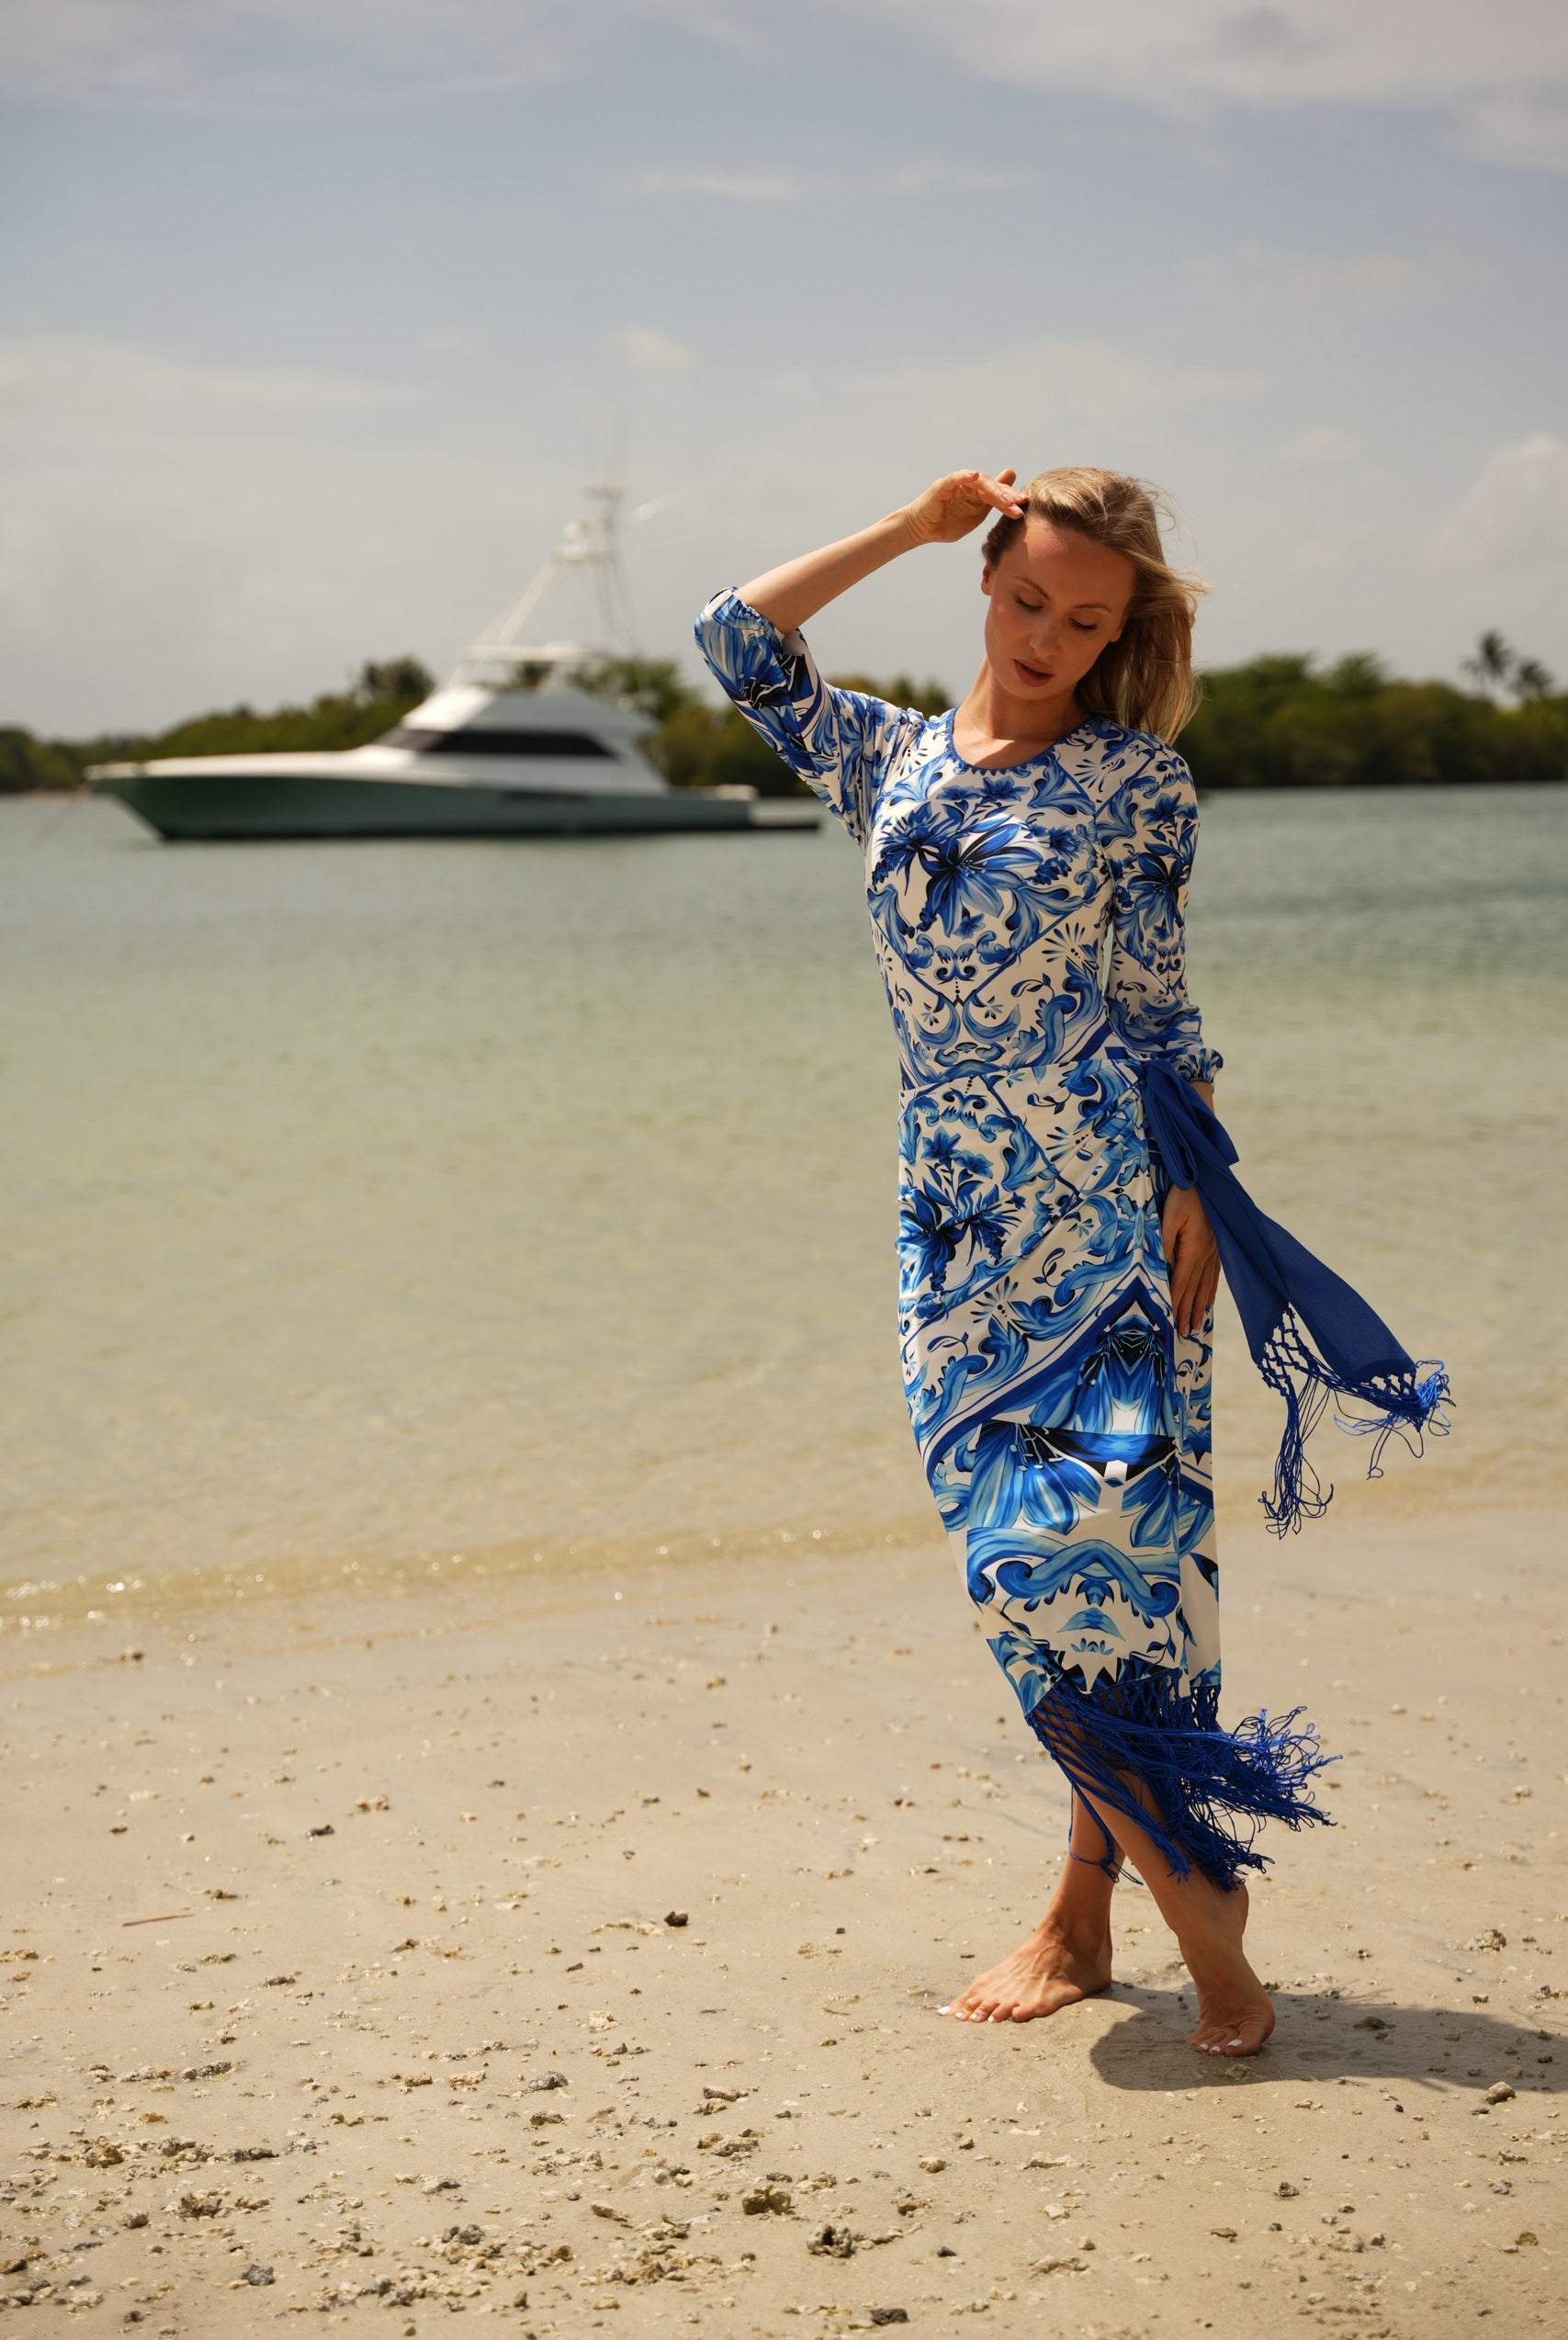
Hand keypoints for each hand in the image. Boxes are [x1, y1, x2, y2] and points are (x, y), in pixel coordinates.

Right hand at [904, 468, 1025, 546]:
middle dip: (1006, 494)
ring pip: (978, 482)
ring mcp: (957, 484)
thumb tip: (1015, 499)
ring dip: (993, 489)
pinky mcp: (943, 486)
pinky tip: (975, 475)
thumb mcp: (975, 516)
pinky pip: (955, 478)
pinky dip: (964, 475)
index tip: (1025, 505)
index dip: (1011, 498)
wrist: (921, 530)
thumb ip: (993, 505)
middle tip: (1019, 503)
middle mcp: (969, 485)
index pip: (998, 493)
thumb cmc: (947, 524)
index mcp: (978, 494)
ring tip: (1005, 499)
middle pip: (991, 486)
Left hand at [1160, 1184, 1218, 1339]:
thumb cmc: (1184, 1195)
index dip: (1175, 1304)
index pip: (1180, 1283)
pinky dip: (1212, 1289)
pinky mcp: (1218, 1245)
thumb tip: (1158, 1269)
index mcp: (1193, 1249)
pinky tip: (1210, 1299)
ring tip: (1197, 1323)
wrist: (1207, 1178)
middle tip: (1184, 1332)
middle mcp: (1206, 1253)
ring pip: (1207, 1284)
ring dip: (1200, 1305)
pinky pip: (1216, 1273)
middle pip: (1195, 1288)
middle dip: (1188, 1311)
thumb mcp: (1169, 1216)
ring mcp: (1215, 1250)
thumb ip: (1163, 1243)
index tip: (1171, 1322)